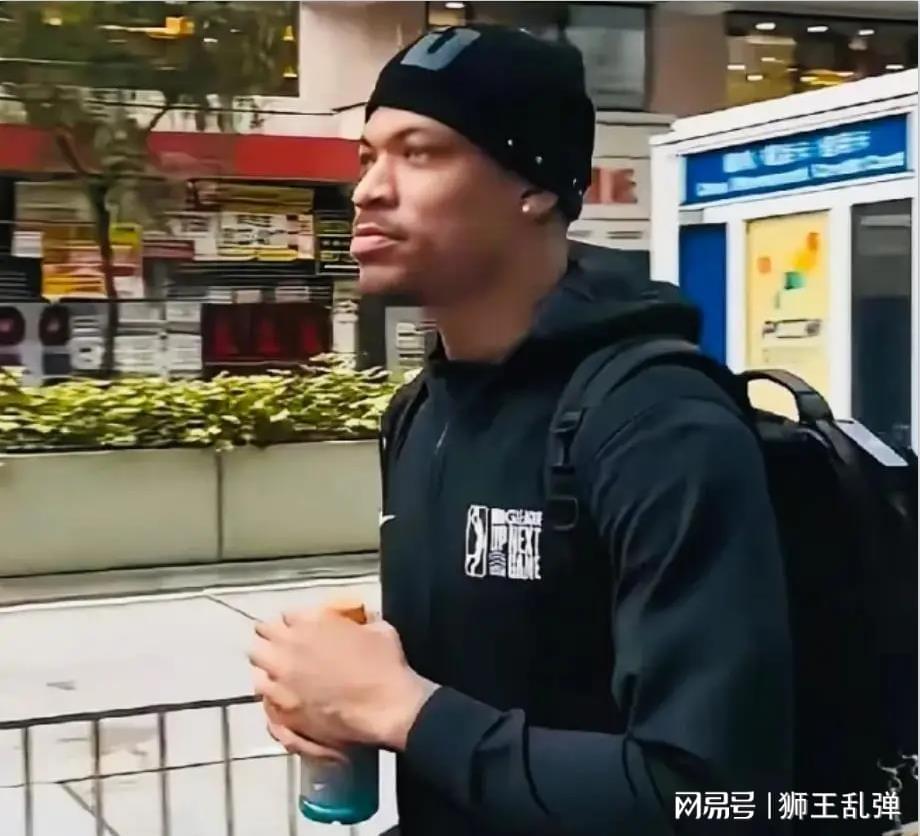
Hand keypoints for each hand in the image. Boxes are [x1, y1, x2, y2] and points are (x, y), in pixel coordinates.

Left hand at [248, 608, 435, 750]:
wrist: (386, 708)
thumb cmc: (387, 665)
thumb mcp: (377, 629)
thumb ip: (355, 623)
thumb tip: (353, 625)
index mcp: (311, 623)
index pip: (287, 615)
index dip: (295, 622)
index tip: (300, 629)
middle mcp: (289, 647)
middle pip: (263, 635)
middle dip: (272, 638)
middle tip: (283, 645)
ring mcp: (282, 680)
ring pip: (258, 665)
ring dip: (267, 664)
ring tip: (279, 671)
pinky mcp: (283, 709)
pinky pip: (263, 695)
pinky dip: (270, 692)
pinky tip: (281, 695)